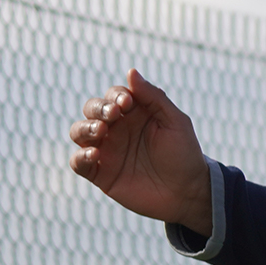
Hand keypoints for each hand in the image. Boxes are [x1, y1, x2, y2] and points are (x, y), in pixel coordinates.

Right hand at [68, 69, 212, 235]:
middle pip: (92, 109)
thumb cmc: (184, 154)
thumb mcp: (174, 121)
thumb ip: (153, 97)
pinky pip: (78, 162)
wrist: (187, 192)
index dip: (116, 95)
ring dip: (85, 127)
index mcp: (134, 113)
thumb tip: (131, 71)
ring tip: (101, 131)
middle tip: (113, 115)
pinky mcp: (101, 174)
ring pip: (79, 132)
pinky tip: (95, 154)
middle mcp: (117, 129)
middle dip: (98, 108)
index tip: (127, 103)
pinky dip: (80, 156)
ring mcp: (107, 151)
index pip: (114, 95)